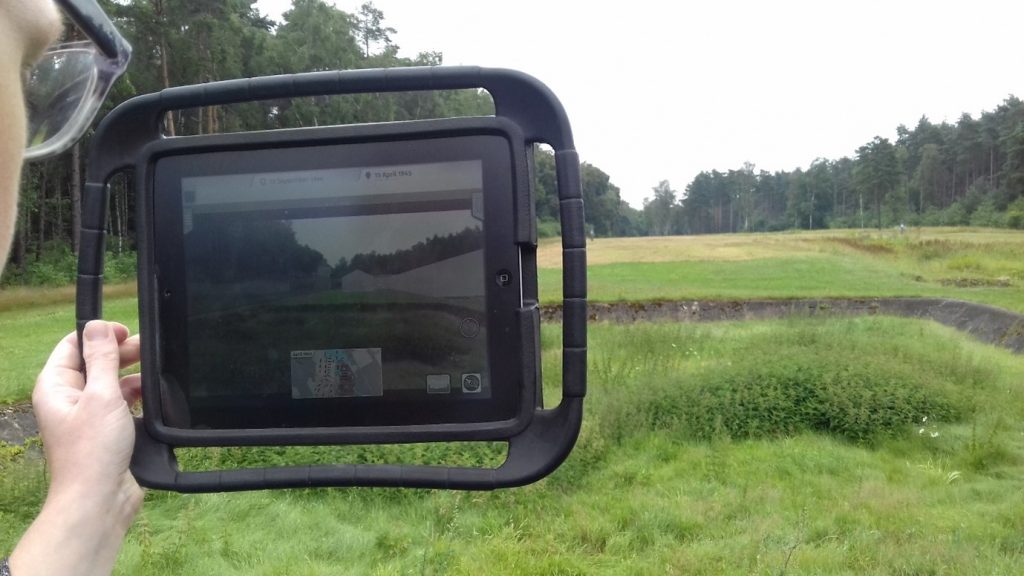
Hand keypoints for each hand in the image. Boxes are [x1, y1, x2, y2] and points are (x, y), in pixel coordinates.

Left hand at [32, 320, 142, 499]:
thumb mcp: (101, 395)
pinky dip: (138, 397)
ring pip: (111, 383)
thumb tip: (97, 326)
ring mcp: (87, 416)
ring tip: (156, 372)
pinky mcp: (107, 431)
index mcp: (56, 386)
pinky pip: (122, 404)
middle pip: (94, 363)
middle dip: (121, 353)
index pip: (73, 345)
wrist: (99, 499)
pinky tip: (155, 396)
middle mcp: (68, 398)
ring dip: (132, 376)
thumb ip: (102, 359)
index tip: (126, 331)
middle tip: (149, 348)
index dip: (99, 334)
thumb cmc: (93, 448)